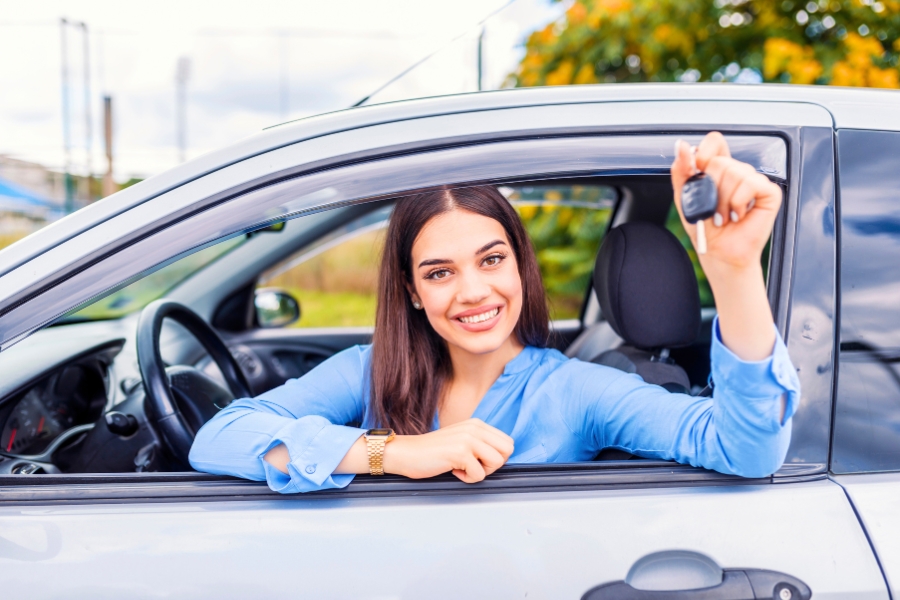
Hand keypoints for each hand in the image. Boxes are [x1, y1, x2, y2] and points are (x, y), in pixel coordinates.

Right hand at [384, 418, 513, 482]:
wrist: (407, 453)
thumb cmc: (433, 452)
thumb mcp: (461, 439)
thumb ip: (480, 442)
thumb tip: (502, 457)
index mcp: (477, 424)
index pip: (507, 442)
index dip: (496, 457)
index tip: (478, 461)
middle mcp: (475, 428)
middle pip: (507, 451)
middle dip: (493, 465)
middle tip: (473, 466)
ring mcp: (468, 438)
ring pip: (497, 462)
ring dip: (481, 472)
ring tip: (463, 468)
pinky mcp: (460, 452)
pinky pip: (479, 475)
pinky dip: (467, 479)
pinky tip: (453, 471)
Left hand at [671, 132, 781, 273]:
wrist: (717, 252)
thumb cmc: (704, 227)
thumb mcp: (685, 197)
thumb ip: (682, 170)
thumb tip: (682, 145)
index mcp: (718, 169)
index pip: (715, 142)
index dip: (704, 154)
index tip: (696, 172)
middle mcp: (738, 171)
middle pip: (721, 161)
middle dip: (709, 189)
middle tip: (712, 209)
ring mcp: (754, 181)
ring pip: (735, 172)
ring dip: (722, 201)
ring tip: (724, 216)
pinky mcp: (769, 193)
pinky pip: (752, 183)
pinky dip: (739, 202)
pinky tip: (738, 215)